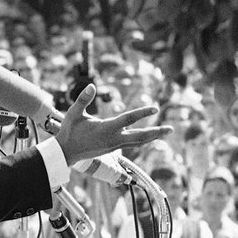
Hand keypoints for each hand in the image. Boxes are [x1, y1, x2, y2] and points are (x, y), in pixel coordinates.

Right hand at [53, 85, 171, 164]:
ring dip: (152, 137)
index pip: (128, 119)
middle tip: (171, 129)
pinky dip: (142, 139)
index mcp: (106, 129)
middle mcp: (113, 139)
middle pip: (140, 137)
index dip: (142, 113)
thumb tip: (92, 85)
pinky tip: (148, 136)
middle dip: (156, 133)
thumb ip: (83, 99)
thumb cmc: (69, 131)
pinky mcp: (112, 149)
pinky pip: (132, 144)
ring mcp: (114, 146)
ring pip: (138, 142)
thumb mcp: (73, 114)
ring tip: (165, 132)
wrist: (65, 153)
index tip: (155, 109)